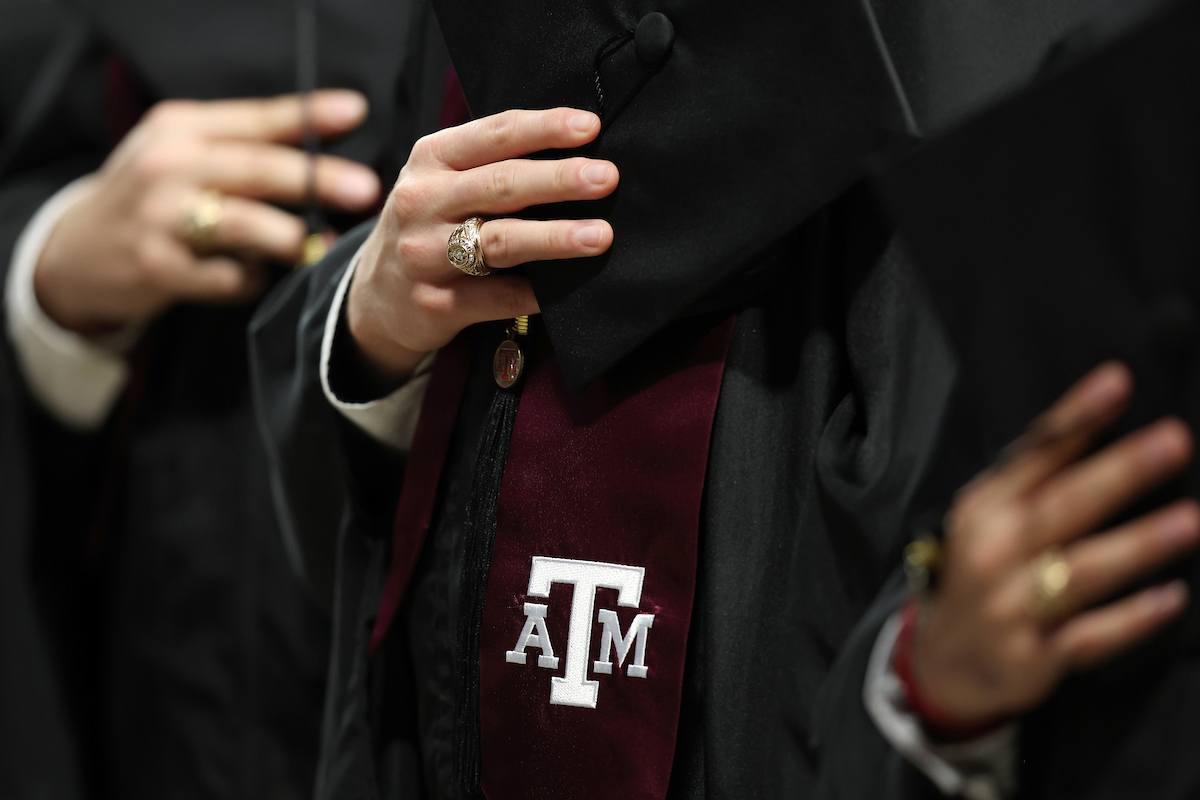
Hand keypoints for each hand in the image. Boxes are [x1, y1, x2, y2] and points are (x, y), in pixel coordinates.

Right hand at [35, 90, 380, 332]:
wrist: (77, 250)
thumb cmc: (154, 196)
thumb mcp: (186, 152)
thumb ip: (247, 142)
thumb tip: (328, 139)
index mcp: (181, 128)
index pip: (254, 119)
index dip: (306, 115)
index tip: (355, 112)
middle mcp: (166, 166)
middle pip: (254, 168)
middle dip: (313, 178)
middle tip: (363, 188)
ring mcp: (159, 218)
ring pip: (241, 224)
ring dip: (289, 237)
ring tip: (317, 246)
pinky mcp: (157, 267)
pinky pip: (226, 277)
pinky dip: (250, 280)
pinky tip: (252, 277)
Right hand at [347, 107, 617, 380]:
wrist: (377, 296)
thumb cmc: (430, 225)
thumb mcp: (444, 181)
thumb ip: (492, 164)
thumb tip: (578, 154)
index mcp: (431, 159)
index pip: (495, 134)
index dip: (544, 128)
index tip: (590, 127)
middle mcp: (422, 201)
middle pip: (501, 185)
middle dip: (559, 179)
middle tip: (606, 178)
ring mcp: (424, 255)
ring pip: (500, 241)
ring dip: (555, 237)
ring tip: (600, 235)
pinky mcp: (435, 303)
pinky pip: (495, 298)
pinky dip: (534, 293)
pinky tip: (566, 290)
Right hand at [913, 362, 1197, 725]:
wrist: (943, 659)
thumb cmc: (983, 569)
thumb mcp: (991, 515)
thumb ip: (1038, 474)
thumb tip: (1104, 414)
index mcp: (984, 506)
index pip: (1034, 452)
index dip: (1076, 417)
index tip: (1118, 381)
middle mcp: (991, 551)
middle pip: (1060, 508)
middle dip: (1119, 473)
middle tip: (1174, 440)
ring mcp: (1009, 606)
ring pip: (1078, 572)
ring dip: (1134, 546)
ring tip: (1189, 521)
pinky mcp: (1031, 656)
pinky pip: (1087, 637)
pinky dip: (1128, 620)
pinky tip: (1171, 599)